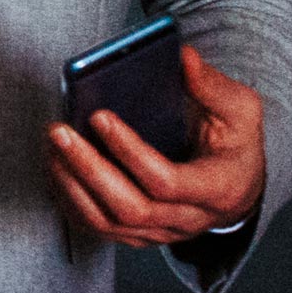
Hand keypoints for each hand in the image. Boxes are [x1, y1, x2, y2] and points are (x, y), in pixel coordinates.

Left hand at [47, 44, 265, 247]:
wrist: (238, 186)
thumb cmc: (235, 143)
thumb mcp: (239, 111)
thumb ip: (213, 85)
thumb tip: (182, 57)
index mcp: (217, 188)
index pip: (167, 182)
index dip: (130, 151)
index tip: (100, 116)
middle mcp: (189, 219)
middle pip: (131, 208)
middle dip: (88, 168)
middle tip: (59, 131)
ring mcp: (162, 232)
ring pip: (109, 224)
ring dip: (72, 185)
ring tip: (52, 147)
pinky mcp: (140, 235)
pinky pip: (99, 228)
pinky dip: (71, 200)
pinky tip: (56, 168)